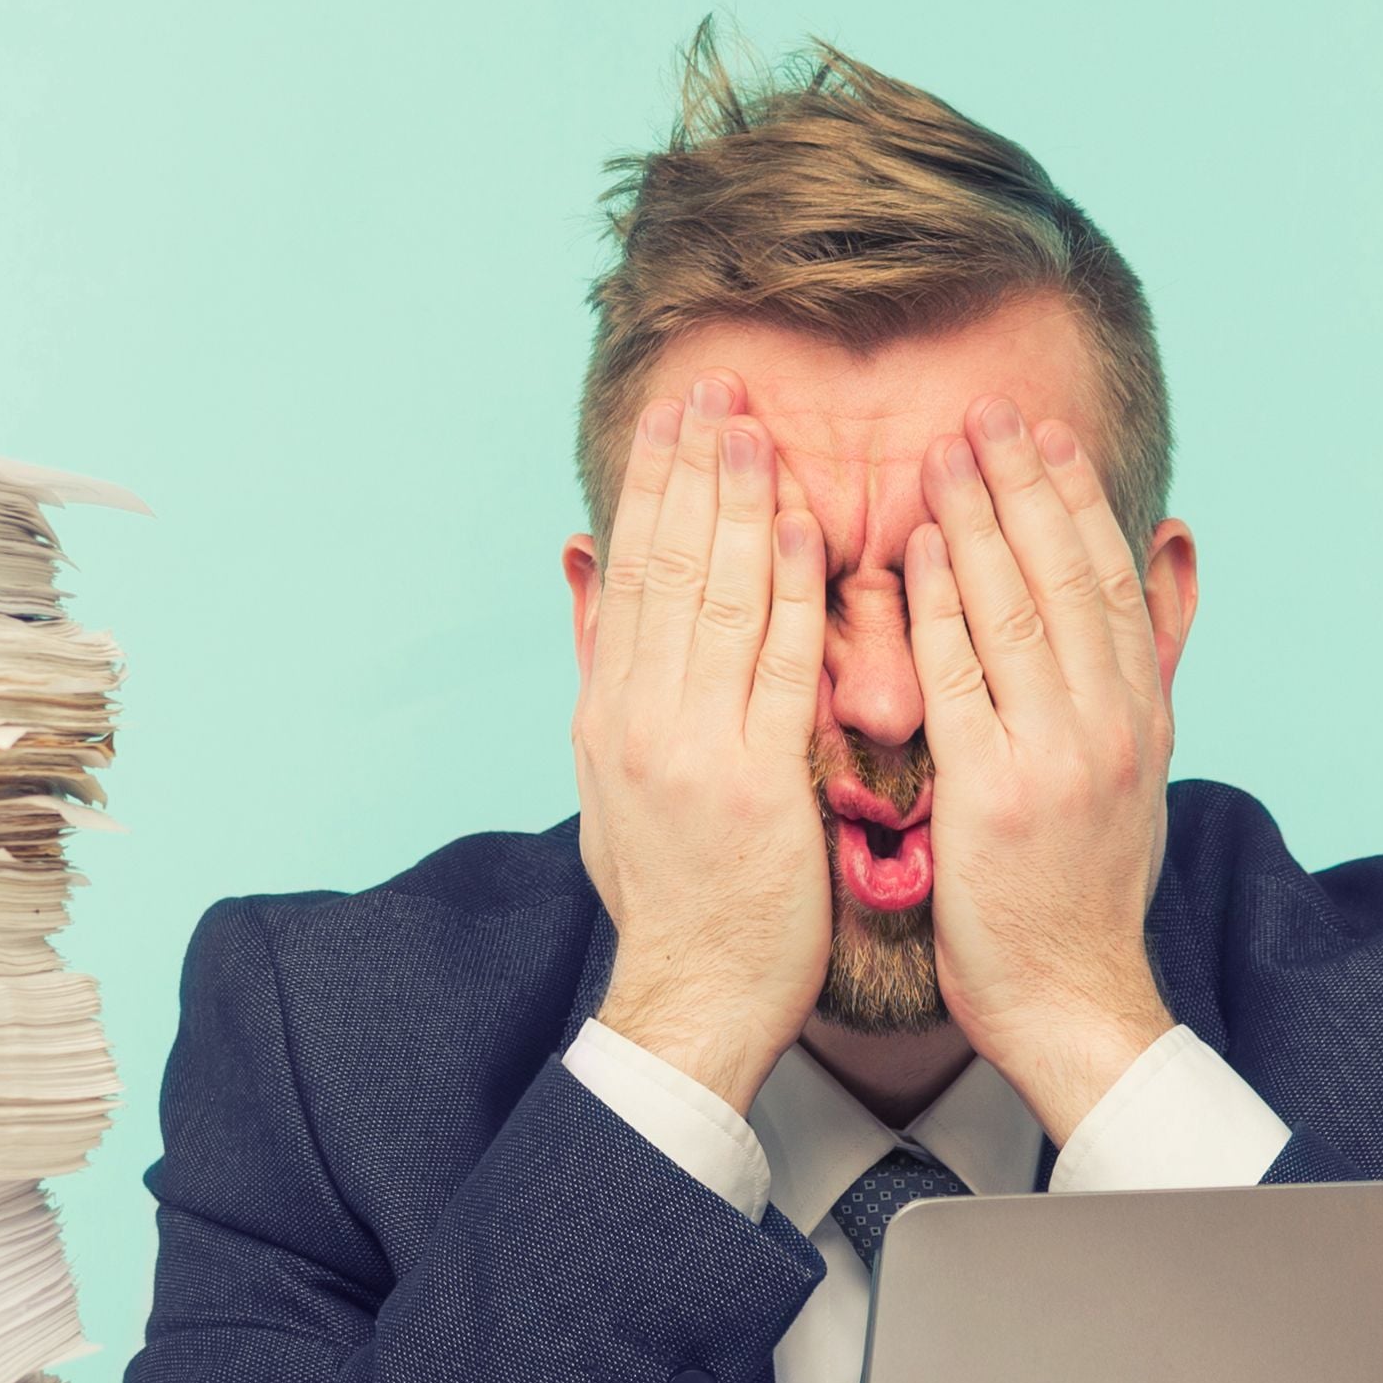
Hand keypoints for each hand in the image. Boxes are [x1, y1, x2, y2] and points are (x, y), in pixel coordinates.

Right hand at [574, 374, 830, 1111]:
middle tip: (717, 386)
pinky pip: (777, 667)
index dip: (656, 485)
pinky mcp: (754, 783)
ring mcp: (693, 748)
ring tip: (757, 430)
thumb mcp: (607, 770)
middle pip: (668, 568)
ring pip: (717, 601)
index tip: (678, 413)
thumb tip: (580, 559)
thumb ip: (602, 660)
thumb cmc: (671, 891)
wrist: (690, 997)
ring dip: (739, 508)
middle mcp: (641, 718)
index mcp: (609, 712)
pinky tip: (803, 531)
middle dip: (694, 470)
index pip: (633, 572)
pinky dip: (788, 593)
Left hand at [902, 398, 1177, 1142]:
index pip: (1113, 580)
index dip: (1077, 499)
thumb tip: (1176, 543)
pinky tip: (919, 554)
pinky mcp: (996, 797)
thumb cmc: (1085, 884)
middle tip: (984, 412)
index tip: (1042, 433)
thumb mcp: (1141, 761)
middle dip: (1023, 486)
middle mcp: (1111, 725)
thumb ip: (1152, 652)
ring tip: (941, 455)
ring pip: (1018, 612)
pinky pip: (962, 680)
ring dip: (978, 524)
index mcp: (1144, 714)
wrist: (1073, 1000)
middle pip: (1068, 577)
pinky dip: (942, 610)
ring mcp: (1058, 758)